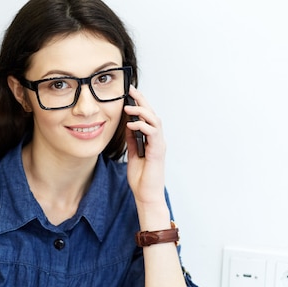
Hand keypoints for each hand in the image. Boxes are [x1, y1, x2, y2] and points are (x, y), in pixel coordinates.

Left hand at [124, 86, 166, 205]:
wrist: (147, 195)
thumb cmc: (141, 178)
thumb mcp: (133, 155)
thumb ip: (132, 140)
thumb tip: (128, 125)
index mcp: (151, 140)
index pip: (146, 117)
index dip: (139, 103)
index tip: (129, 92)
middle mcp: (158, 140)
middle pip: (152, 114)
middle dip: (141, 100)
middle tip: (130, 89)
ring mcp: (159, 145)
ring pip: (154, 121)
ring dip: (141, 111)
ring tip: (128, 106)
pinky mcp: (157, 152)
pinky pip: (153, 134)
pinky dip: (142, 126)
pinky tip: (131, 124)